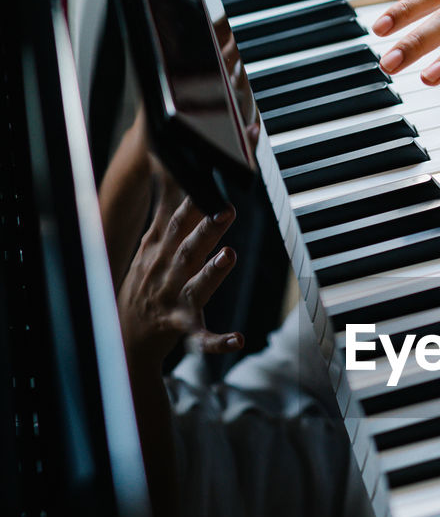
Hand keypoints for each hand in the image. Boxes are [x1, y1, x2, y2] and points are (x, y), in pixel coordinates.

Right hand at [117, 173, 244, 374]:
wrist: (124, 335)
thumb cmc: (145, 283)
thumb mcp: (150, 246)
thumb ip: (166, 214)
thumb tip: (175, 176)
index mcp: (158, 250)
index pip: (176, 218)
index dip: (193, 198)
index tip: (209, 176)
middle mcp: (165, 272)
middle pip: (187, 246)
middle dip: (206, 227)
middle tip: (227, 208)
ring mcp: (172, 300)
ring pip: (195, 285)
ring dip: (211, 272)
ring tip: (229, 255)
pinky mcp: (180, 327)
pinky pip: (201, 337)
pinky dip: (218, 340)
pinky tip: (238, 340)